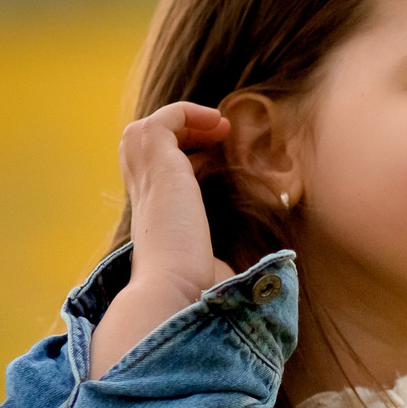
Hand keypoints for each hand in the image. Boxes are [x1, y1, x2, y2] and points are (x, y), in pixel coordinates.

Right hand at [89, 103, 232, 377]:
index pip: (155, 180)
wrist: (176, 294)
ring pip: (148, 131)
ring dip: (185, 121)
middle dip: (179, 134)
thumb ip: (223, 265)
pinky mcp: (156, 162)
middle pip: (145, 149)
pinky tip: (220, 128)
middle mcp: (143, 196)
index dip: (183, 161)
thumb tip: (264, 281)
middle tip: (217, 138)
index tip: (214, 162)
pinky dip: (191, 114)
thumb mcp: (212, 272)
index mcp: (152, 220)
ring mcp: (144, 178)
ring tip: (220, 128)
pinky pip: (166, 119)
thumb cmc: (195, 294)